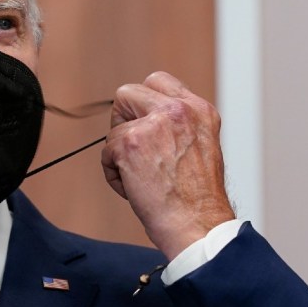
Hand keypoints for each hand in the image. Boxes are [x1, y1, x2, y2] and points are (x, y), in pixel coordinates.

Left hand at [101, 72, 234, 259]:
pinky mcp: (130, 142)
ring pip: (114, 128)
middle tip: (135, 151)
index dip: (143, 104)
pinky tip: (136, 189)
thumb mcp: (201, 147)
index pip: (158, 81)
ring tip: (143, 179)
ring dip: (120, 155)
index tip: (143, 124)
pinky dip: (114, 175)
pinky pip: (106, 152)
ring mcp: (153, 124)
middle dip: (123, 121)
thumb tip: (145, 119)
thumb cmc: (198, 199)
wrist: (198, 225)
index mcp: (199, 110)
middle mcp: (178, 110)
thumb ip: (177, 126)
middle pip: (127, 93)